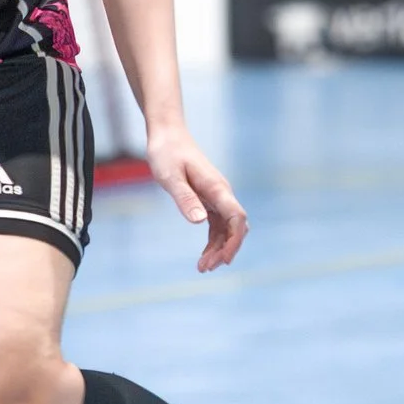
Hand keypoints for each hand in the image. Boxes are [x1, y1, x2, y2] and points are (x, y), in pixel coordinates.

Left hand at [148, 124, 247, 272]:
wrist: (167, 135)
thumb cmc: (166, 153)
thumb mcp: (170, 177)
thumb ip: (185, 198)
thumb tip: (200, 221)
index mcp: (216, 188)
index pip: (237, 218)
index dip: (234, 241)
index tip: (223, 260)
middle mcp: (221, 193)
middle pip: (235, 227)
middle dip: (226, 250)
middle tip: (205, 268)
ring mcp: (216, 196)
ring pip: (227, 228)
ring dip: (219, 248)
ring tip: (202, 267)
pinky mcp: (208, 198)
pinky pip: (217, 224)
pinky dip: (213, 240)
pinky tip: (205, 254)